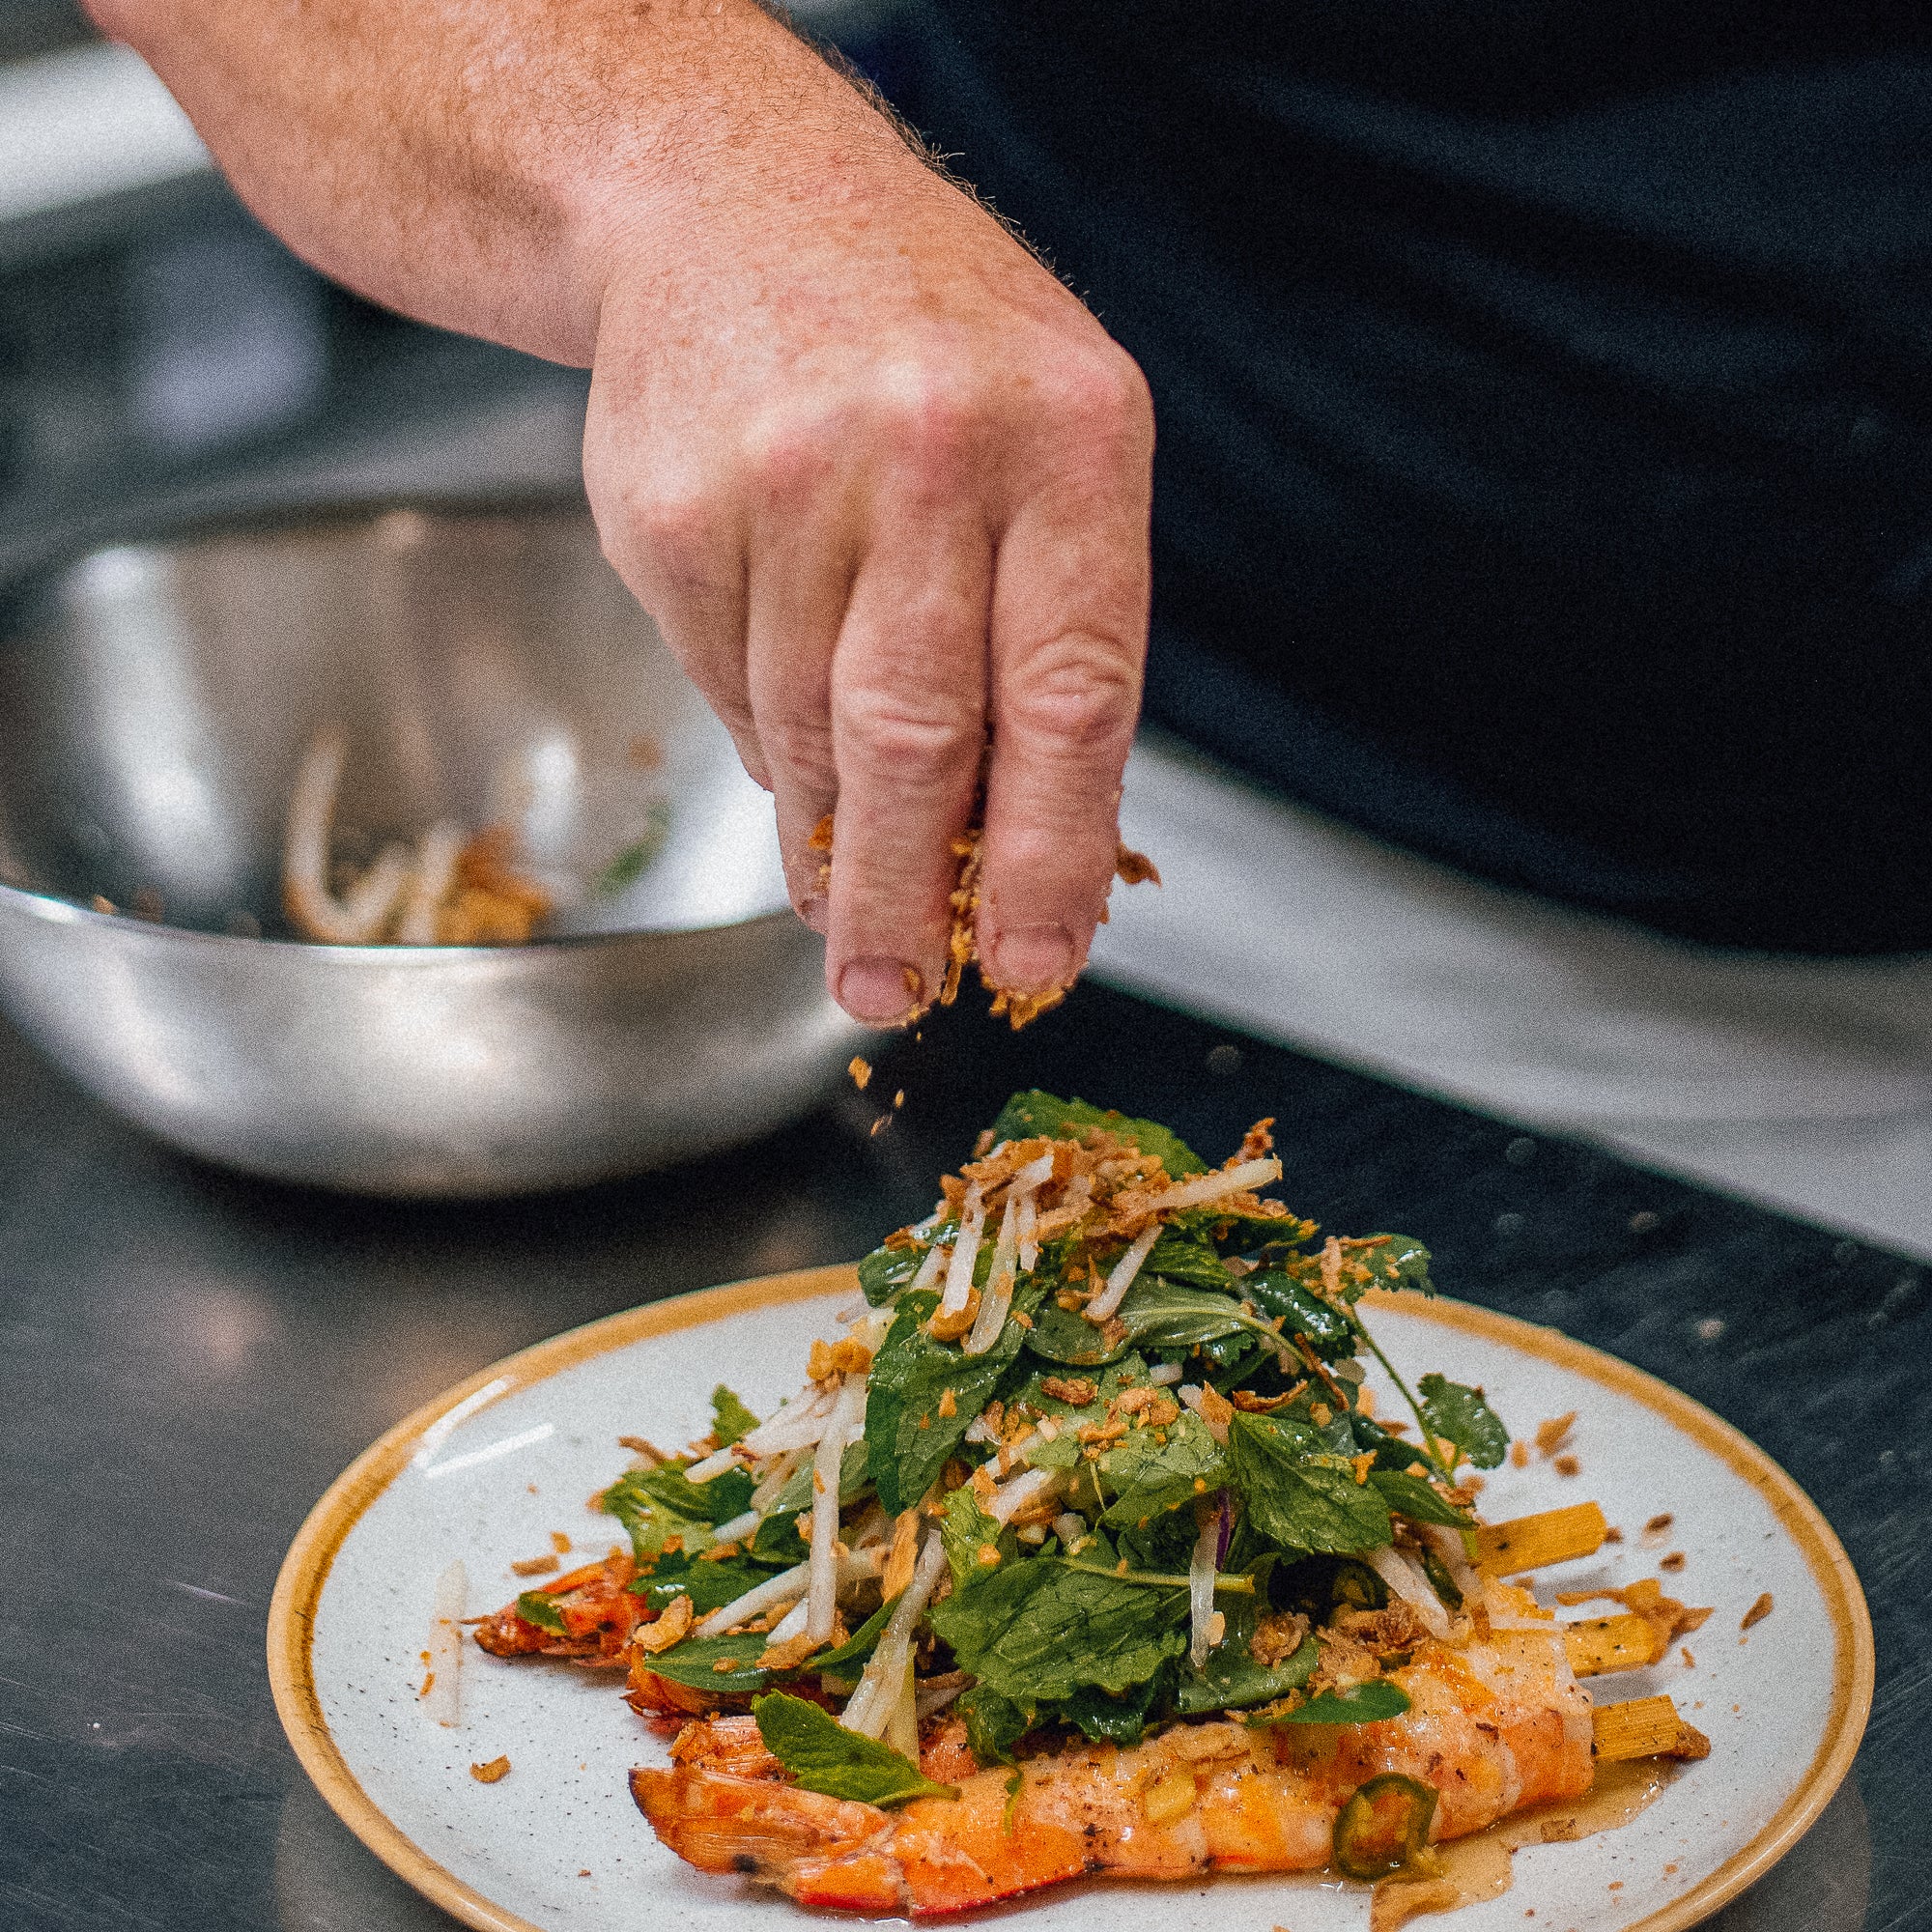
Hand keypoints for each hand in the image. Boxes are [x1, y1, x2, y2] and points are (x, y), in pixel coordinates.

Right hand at [581, 100, 1152, 1025]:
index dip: (1057, 852)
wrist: (725, 194)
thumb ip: (1052, 631)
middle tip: (894, 994)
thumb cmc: (929, 346)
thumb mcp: (1052, 443)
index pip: (1071, 693)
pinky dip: (763, 741)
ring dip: (832, 833)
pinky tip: (787, 728)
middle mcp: (929, 454)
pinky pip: (723, 687)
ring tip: (846, 894)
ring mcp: (786, 480)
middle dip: (909, 898)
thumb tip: (1023, 850)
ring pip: (808, 729)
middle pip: (918, 739)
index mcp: (1070, 440)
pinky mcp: (671, 513)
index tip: (1041, 957)